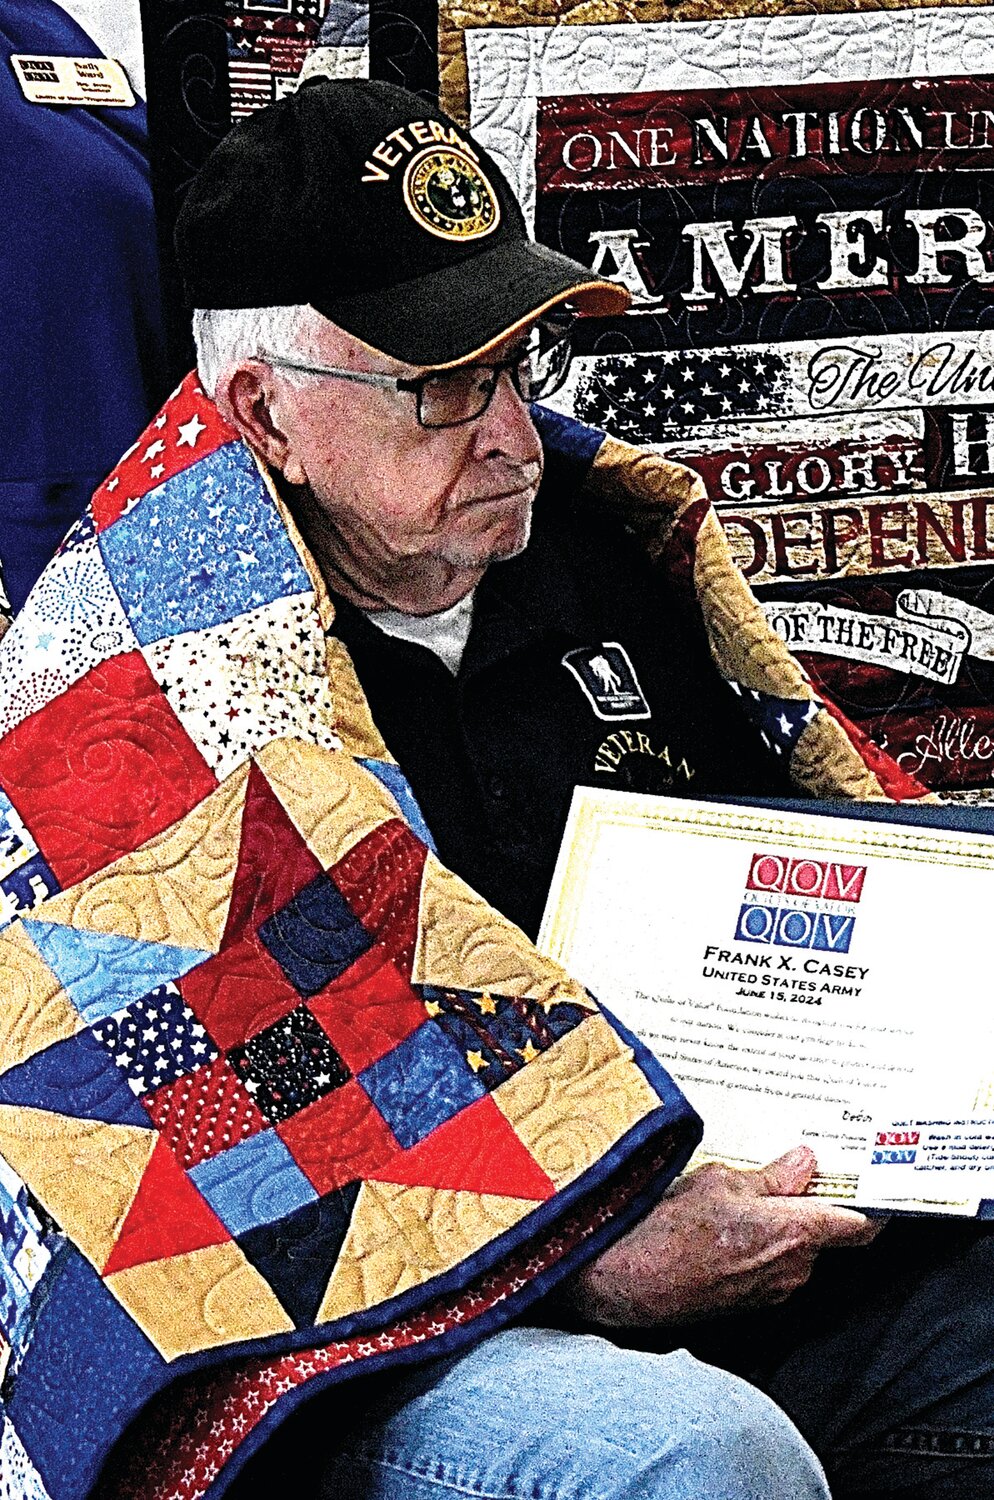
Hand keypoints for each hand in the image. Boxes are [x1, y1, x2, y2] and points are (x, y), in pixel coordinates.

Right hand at [568, 1146, 882, 1326]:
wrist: (628, 1280)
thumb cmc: (670, 1229)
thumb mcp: (721, 1181)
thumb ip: (771, 1177)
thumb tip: (803, 1164)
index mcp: (795, 1232)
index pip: (860, 1224)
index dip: (874, 1204)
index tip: (878, 1184)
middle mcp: (793, 1268)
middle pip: (826, 1234)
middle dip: (811, 1205)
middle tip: (790, 1171)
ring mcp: (772, 1290)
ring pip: (795, 1249)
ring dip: (780, 1225)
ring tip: (743, 1197)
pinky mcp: (749, 1302)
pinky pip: (771, 1266)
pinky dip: (760, 1245)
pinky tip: (726, 1226)